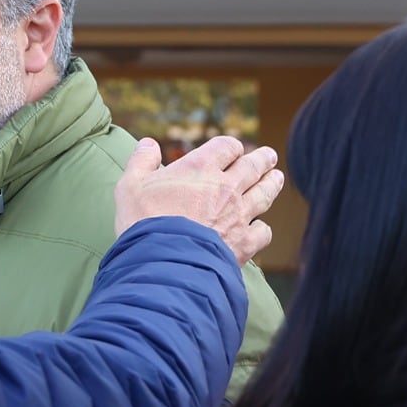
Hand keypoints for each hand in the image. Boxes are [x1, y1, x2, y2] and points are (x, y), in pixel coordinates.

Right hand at [115, 137, 284, 262]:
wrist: (162, 263)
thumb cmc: (143, 222)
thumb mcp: (130, 186)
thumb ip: (140, 161)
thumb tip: (148, 144)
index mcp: (200, 168)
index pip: (227, 146)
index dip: (231, 147)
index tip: (232, 150)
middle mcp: (226, 187)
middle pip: (253, 166)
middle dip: (262, 159)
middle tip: (269, 156)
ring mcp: (239, 215)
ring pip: (265, 193)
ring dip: (272, 183)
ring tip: (276, 178)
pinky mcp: (244, 243)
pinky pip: (263, 231)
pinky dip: (262, 228)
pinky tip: (259, 228)